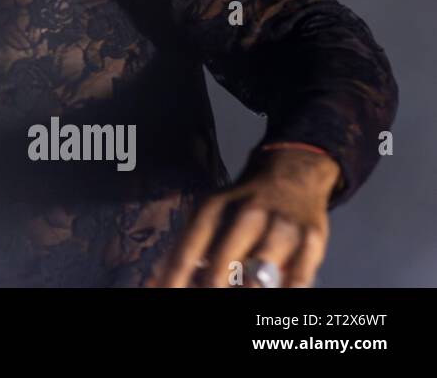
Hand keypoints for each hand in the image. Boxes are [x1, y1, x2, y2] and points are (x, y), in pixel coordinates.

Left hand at [149, 147, 340, 287]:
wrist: (294, 171)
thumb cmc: (243, 203)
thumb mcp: (210, 213)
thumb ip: (186, 248)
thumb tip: (154, 281)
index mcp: (215, 207)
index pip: (188, 249)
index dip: (173, 278)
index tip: (163, 292)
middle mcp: (249, 214)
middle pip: (224, 264)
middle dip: (211, 287)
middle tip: (204, 296)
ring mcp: (282, 227)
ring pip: (260, 275)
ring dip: (246, 290)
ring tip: (239, 290)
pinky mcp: (313, 241)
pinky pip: (297, 281)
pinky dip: (283, 292)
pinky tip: (271, 294)